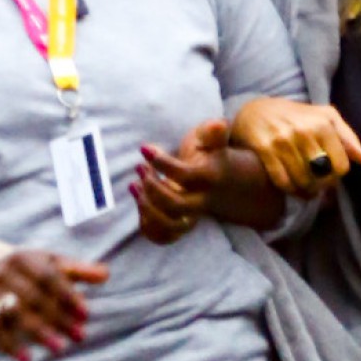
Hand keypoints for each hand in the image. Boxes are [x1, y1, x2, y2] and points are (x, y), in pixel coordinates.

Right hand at [0, 248, 108, 360]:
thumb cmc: (28, 268)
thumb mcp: (51, 263)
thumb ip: (78, 270)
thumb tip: (106, 274)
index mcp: (25, 260)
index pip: (48, 278)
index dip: (67, 295)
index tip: (86, 314)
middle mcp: (6, 276)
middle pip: (33, 298)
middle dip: (58, 318)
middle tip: (80, 337)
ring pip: (15, 315)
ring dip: (37, 332)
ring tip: (58, 348)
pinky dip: (10, 346)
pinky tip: (27, 360)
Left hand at [133, 121, 229, 245]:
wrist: (225, 185)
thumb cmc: (212, 157)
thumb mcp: (213, 142)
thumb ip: (214, 134)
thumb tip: (218, 124)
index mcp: (208, 179)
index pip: (185, 175)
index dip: (162, 163)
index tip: (144, 148)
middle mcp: (201, 202)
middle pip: (176, 205)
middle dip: (153, 188)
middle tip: (139, 168)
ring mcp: (191, 217)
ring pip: (169, 226)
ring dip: (147, 208)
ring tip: (134, 185)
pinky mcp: (180, 226)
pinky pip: (162, 237)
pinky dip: (147, 225)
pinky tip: (139, 200)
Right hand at [230, 96, 360, 194]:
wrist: (255, 110)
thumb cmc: (296, 116)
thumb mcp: (326, 118)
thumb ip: (348, 138)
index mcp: (323, 123)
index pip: (340, 166)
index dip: (336, 176)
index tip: (328, 175)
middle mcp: (304, 131)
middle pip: (322, 177)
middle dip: (320, 184)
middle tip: (315, 183)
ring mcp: (283, 141)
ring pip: (302, 181)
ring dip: (304, 189)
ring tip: (303, 185)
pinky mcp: (265, 150)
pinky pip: (283, 182)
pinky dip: (288, 189)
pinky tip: (290, 185)